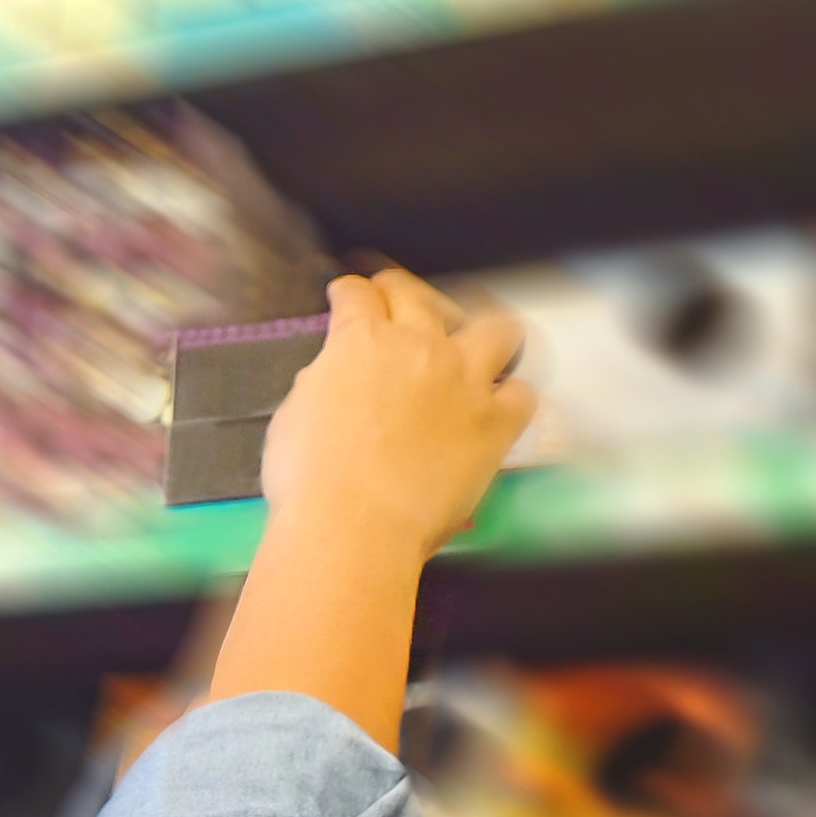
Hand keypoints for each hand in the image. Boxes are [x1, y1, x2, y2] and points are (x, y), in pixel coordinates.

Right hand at [261, 269, 535, 555]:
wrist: (353, 526)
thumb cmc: (313, 483)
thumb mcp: (293, 418)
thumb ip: (323, 385)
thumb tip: (334, 382)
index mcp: (361, 343)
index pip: (357, 297)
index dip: (351, 292)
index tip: (350, 294)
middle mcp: (419, 348)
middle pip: (419, 296)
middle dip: (403, 290)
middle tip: (396, 296)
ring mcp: (464, 382)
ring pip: (496, 329)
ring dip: (486, 328)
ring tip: (480, 335)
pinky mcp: (494, 423)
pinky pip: (522, 394)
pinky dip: (514, 395)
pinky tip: (504, 401)